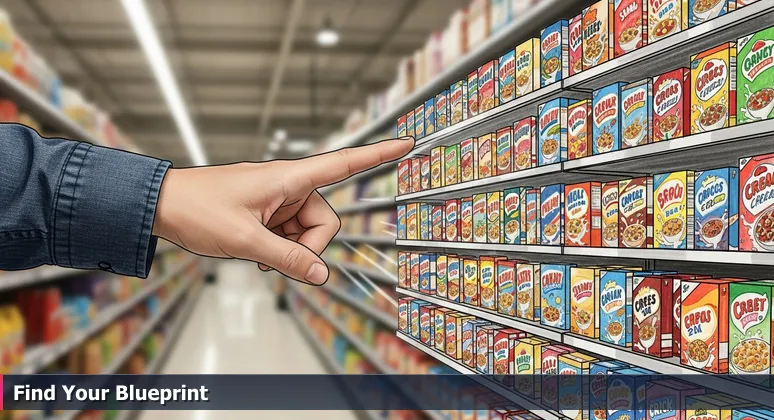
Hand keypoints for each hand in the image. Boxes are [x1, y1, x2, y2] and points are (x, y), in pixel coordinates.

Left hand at [152, 137, 413, 284]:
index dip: (379, 154)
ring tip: (257, 252)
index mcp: (289, 178)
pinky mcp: (269, 214)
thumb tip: (321, 275)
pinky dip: (280, 249)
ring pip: (308, 234)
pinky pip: (290, 237)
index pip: (344, 163)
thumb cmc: (196, 208)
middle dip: (307, 247)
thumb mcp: (244, 240)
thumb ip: (287, 260)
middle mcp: (290, 186)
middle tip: (273, 256)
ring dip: (290, 251)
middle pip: (325, 221)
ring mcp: (279, 202)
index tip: (408, 143)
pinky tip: (257, 253)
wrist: (160, 205)